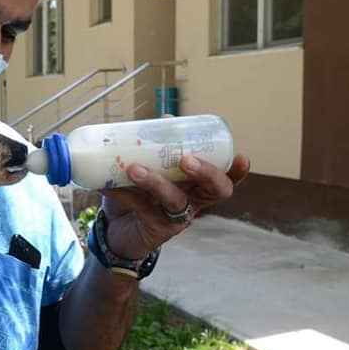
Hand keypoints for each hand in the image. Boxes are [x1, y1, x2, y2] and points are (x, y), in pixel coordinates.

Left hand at [100, 154, 249, 259]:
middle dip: (206, 172)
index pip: (225, 177)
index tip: (241, 156)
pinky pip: (144, 209)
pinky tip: (107, 185)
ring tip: (133, 168)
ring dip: (156, 182)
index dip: (238, 170)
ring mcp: (177, 219)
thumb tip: (165, 119)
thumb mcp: (146, 166)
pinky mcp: (157, 231)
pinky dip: (124, 193)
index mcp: (196, 184)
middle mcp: (193, 201)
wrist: (114, 230)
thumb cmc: (136, 193)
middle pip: (217, 191)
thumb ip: (155, 146)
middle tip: (186, 159)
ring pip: (177, 200)